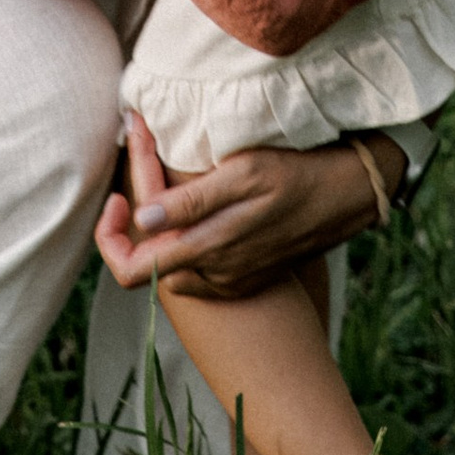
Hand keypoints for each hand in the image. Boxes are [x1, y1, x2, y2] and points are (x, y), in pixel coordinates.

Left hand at [94, 110, 400, 299]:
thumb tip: (142, 218)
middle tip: (142, 174)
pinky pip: (197, 271)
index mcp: (204, 249)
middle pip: (145, 265)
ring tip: (167, 189)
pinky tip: (196, 213)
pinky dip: (185, 242)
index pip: (129, 270)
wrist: (346, 197)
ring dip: (160, 232)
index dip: (109, 236)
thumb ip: (191, 202)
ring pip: (170, 266)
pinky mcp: (244, 278)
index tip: (116, 196)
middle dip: (132, 220)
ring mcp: (228, 280)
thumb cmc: (294, 175)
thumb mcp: (242, 174)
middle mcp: (211, 274)